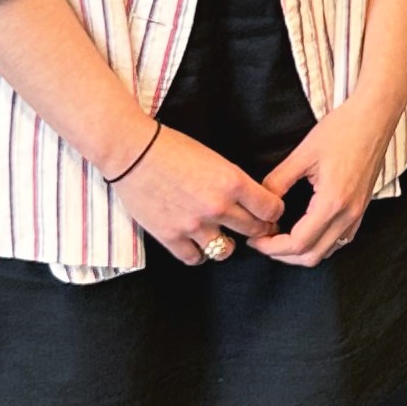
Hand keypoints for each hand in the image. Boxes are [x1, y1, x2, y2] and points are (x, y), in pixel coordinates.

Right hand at [114, 126, 286, 268]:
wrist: (132, 152)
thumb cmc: (171, 147)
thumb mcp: (214, 158)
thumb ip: (232, 181)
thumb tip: (248, 198)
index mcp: (232, 181)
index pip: (271, 208)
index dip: (274, 212)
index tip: (270, 212)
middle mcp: (217, 206)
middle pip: (254, 230)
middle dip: (259, 229)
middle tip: (256, 227)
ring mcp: (194, 224)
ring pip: (226, 251)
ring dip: (228, 244)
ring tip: (223, 236)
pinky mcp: (170, 236)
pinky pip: (195, 258)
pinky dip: (199, 253)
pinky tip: (198, 244)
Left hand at [250, 95, 402, 265]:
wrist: (374, 118)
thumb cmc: (343, 129)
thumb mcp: (303, 154)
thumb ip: (278, 181)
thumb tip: (261, 203)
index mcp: (332, 202)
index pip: (298, 243)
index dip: (272, 247)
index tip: (255, 239)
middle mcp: (348, 214)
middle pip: (312, 256)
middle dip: (283, 254)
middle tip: (263, 241)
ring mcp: (358, 213)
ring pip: (327, 251)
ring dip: (301, 252)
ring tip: (279, 237)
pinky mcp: (361, 209)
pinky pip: (340, 240)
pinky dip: (319, 244)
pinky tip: (305, 231)